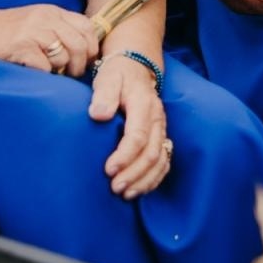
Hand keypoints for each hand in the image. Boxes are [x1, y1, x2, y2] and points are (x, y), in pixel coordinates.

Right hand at [0, 4, 98, 76]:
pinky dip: (42, 74)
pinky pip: (44, 67)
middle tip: (71, 74)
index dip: (92, 48)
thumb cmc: (7, 32)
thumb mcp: (37, 22)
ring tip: (50, 72)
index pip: (87, 27)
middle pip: (80, 45)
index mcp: (53, 12)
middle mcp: (46, 18)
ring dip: (60, 70)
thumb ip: (59, 30)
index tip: (87, 61)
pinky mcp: (21, 46)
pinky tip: (33, 71)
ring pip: (64, 57)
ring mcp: (33, 31)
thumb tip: (85, 52)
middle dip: (80, 65)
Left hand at [88, 54, 169, 198]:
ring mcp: (162, 129)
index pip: (138, 135)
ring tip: (125, 194)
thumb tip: (98, 115)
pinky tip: (138, 190)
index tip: (108, 169)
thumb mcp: (107, 78)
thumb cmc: (117, 74)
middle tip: (115, 188)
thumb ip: (104, 95)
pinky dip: (153, 179)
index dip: (125, 155)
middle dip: (134, 173)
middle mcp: (158, 119)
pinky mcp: (161, 137)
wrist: (135, 68)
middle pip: (152, 152)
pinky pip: (163, 162)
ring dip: (144, 180)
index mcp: (144, 104)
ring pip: (160, 160)